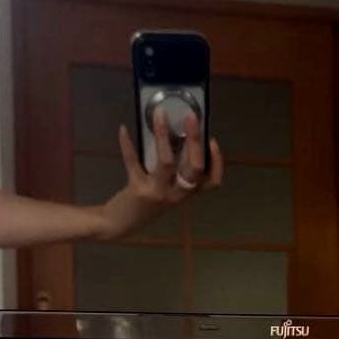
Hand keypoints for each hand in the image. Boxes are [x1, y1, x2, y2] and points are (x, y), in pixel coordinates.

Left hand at [94, 109, 222, 241]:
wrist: (121, 224)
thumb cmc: (146, 204)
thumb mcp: (166, 190)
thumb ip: (174, 171)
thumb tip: (175, 135)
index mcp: (186, 193)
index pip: (211, 182)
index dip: (216, 162)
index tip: (212, 140)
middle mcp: (177, 195)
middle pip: (194, 168)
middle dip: (194, 139)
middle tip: (190, 116)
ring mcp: (158, 193)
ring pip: (167, 162)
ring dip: (163, 135)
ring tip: (159, 115)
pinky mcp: (138, 190)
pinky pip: (134, 163)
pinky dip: (128, 145)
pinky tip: (123, 129)